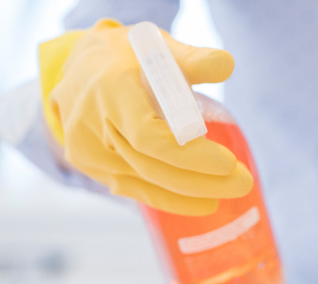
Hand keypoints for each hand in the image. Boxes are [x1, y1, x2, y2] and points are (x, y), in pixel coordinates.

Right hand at [39, 19, 252, 214]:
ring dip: (189, 193)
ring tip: (230, 191)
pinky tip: (201, 202)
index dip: (189, 155)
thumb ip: (192, 58)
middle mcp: (93, 123)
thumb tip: (227, 65)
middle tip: (243, 183)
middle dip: (201, 180)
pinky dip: (169, 199)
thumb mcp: (156, 46)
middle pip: (151, 165)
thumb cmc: (125, 56)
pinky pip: (133, 189)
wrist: (74, 68)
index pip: (149, 137)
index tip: (228, 163)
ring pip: (143, 182)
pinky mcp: (90, 165)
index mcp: (111, 90)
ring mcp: (87, 149)